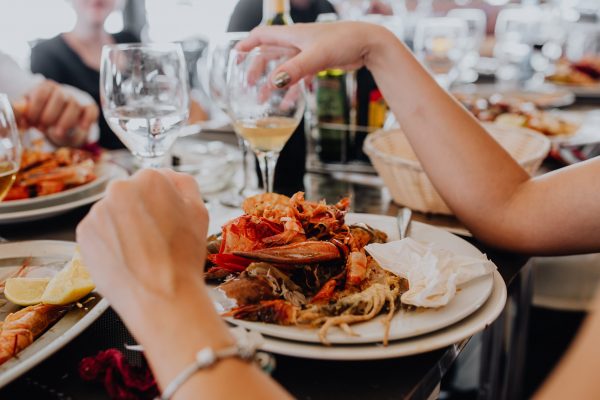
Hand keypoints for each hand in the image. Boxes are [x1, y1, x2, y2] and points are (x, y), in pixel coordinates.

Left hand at [13, 80, 98, 146]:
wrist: (60, 120)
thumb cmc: (43, 115)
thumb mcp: (30, 112)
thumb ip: (23, 112)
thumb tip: (20, 116)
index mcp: (46, 87)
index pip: (42, 92)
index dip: (36, 109)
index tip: (32, 122)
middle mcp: (63, 91)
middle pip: (59, 97)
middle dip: (50, 115)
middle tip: (43, 128)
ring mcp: (77, 99)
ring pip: (74, 105)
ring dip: (65, 121)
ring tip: (57, 134)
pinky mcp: (90, 108)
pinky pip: (91, 111)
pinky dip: (87, 120)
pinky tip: (82, 129)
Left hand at [76, 169, 209, 331]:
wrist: (161, 297)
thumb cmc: (183, 258)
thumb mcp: (200, 212)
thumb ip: (184, 184)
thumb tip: (170, 177)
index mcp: (150, 179)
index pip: (154, 180)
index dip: (162, 202)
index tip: (166, 219)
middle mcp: (119, 189)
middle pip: (130, 195)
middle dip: (140, 211)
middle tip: (155, 238)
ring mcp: (98, 211)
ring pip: (113, 213)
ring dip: (123, 226)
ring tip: (140, 252)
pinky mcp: (83, 234)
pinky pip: (98, 232)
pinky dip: (109, 242)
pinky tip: (126, 258)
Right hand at [236, 22, 390, 87]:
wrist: (369, 44)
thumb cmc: (344, 41)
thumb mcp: (316, 56)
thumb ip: (294, 70)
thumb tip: (273, 82)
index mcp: (292, 34)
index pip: (261, 35)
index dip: (247, 45)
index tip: (235, 56)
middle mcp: (297, 42)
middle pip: (269, 53)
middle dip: (256, 68)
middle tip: (248, 84)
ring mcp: (307, 53)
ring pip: (283, 68)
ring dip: (272, 83)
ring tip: (262, 99)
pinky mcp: (318, 63)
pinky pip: (298, 77)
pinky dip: (291, 90)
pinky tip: (287, 104)